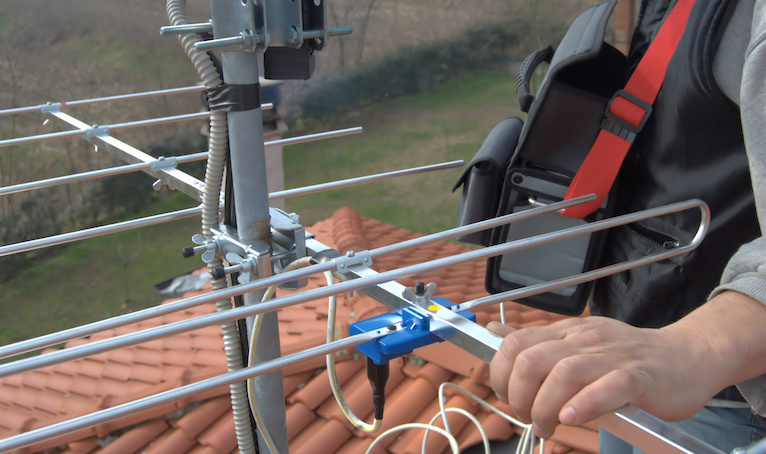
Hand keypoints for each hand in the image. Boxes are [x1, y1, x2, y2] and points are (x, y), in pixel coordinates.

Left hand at [488, 302, 753, 438]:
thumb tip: (494, 331)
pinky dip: (585, 403)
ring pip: (565, 374)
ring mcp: (612, 357)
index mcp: (567, 332)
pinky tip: (571, 417)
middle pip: (533, 360)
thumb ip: (537, 341)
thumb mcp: (576, 341)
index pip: (516, 343)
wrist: (688, 355)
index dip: (500, 372)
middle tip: (527, 416)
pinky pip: (609, 387)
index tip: (507, 396)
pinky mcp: (639, 378)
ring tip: (546, 426)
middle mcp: (585, 340)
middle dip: (519, 394)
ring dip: (545, 406)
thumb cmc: (628, 357)